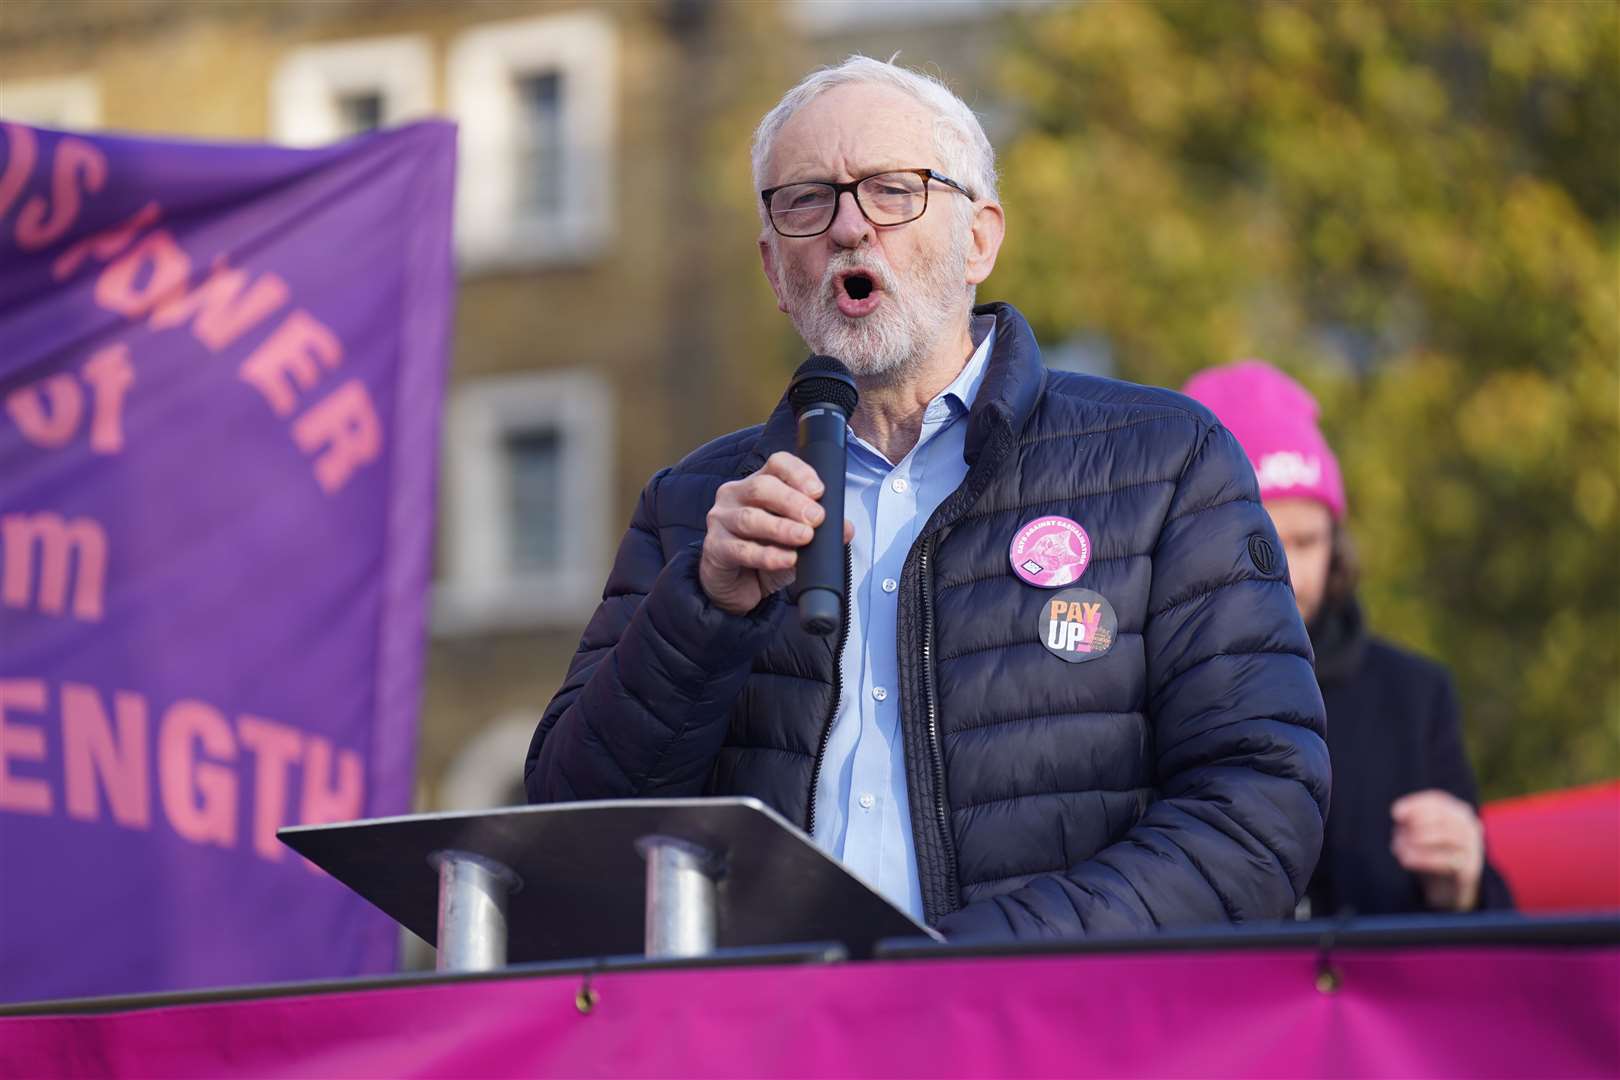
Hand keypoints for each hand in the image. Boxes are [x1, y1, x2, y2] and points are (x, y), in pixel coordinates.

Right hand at [699, 451, 853, 615]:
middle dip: (792, 501)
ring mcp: (721, 520)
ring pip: (749, 517)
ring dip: (781, 528)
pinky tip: (787, 559)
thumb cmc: (766, 552)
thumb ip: (820, 531)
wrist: (738, 586)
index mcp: (759, 483)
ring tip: (805, 537)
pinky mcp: (715, 547)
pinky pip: (741, 550)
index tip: (819, 491)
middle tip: (816, 518)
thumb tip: (845, 529)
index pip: (777, 464)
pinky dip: (767, 555)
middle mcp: (735, 495)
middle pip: (761, 487)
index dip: (799, 473)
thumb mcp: (797, 540)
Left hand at [1390, 789, 1484, 911]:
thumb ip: (1410, 823)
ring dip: (1418, 841)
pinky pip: (1448, 860)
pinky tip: (1406, 860)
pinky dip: (1424, 858)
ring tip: (1400, 850)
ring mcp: (1474, 847)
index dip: (1415, 805)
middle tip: (1397, 837)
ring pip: (1447, 835)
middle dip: (1416, 825)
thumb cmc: (1430, 854)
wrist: (1448, 889)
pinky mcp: (1471, 869)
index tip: (1395, 814)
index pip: (1436, 801)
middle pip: (1442, 816)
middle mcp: (1469, 825)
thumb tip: (1400, 815)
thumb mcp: (1417, 835)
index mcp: (1457, 812)